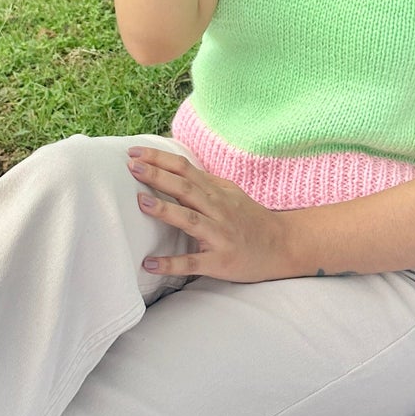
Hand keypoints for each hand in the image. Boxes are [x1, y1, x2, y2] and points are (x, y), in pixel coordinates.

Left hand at [126, 147, 297, 282]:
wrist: (283, 246)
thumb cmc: (250, 220)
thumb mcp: (230, 194)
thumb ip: (204, 182)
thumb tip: (174, 167)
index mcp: (216, 192)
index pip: (185, 169)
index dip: (160, 159)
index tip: (134, 152)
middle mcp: (218, 209)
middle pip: (185, 188)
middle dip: (158, 176)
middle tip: (132, 166)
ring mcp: (219, 235)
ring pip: (190, 220)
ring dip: (165, 210)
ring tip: (140, 202)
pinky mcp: (221, 261)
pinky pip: (193, 262)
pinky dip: (171, 263)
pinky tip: (149, 263)